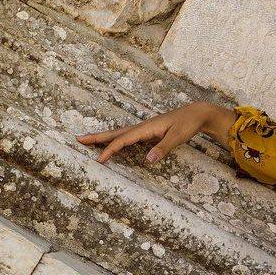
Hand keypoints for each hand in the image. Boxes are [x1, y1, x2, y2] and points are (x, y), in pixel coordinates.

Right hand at [75, 101, 230, 165]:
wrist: (197, 114)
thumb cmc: (187, 125)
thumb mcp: (177, 137)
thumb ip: (162, 149)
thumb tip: (147, 160)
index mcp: (145, 128)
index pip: (122, 140)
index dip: (110, 150)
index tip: (99, 160)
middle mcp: (141, 127)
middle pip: (115, 133)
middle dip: (97, 137)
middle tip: (78, 139)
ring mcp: (144, 129)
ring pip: (120, 134)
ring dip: (104, 138)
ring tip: (89, 141)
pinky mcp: (149, 132)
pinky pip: (128, 137)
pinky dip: (117, 140)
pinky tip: (114, 145)